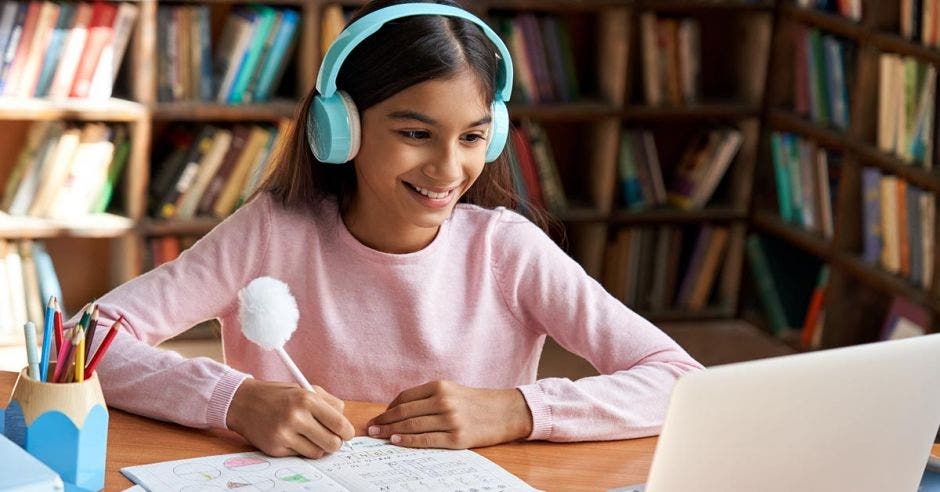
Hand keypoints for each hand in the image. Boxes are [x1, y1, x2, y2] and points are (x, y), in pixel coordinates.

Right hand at [227, 378, 354, 457]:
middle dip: (336, 443)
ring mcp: (284, 434)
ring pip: (318, 453)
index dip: (347, 432)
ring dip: (318, 447)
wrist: (243, 402)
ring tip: (310, 436)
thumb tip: (345, 423)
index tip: (346, 433)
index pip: (340, 424)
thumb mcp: (305, 389)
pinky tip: (293, 437)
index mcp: (307, 399)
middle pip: (332, 443)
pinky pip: (300, 455)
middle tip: (331, 438)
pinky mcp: (275, 448)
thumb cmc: (279, 395)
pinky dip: (301, 449)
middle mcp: (296, 417)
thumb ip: (329, 403)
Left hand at [366, 380, 532, 448]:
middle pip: (404, 412)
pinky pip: (425, 440)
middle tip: (370, 428)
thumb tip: (399, 410)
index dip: (388, 409)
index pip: (405, 398)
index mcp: (440, 386)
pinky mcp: (456, 437)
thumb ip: (429, 398)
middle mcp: (443, 401)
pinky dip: (407, 440)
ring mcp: (450, 420)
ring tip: (378, 436)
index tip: (378, 417)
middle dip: (383, 421)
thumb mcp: (453, 391)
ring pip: (412, 426)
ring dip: (391, 431)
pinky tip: (396, 441)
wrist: (506, 412)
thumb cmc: (476, 403)